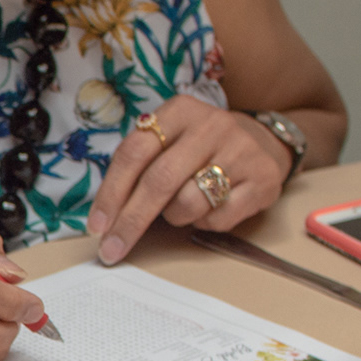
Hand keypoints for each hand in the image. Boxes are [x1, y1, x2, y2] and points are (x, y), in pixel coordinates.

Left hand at [87, 95, 291, 263]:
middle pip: (159, 181)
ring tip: (181, 206)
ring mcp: (241, 151)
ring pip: (188, 203)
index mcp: (180, 111)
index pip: (134, 153)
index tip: (97, 226)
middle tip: (111, 249)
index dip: (111, 193)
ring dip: (174, 217)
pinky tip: (210, 207)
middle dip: (130, 221)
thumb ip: (137, 166)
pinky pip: (218, 218)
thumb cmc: (198, 148)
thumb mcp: (168, 140)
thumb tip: (104, 219)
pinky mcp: (263, 179)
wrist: (262, 141)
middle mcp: (212, 125)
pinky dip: (204, 222)